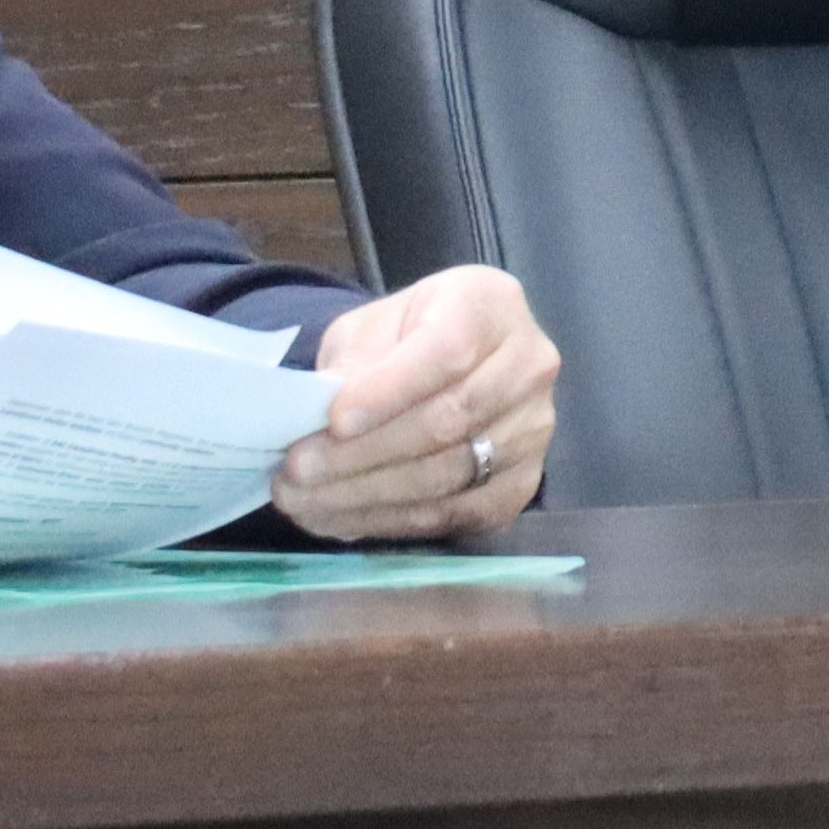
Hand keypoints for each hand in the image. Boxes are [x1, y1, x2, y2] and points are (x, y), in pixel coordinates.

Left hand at [277, 264, 558, 543]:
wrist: (457, 363)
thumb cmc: (408, 336)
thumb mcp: (373, 327)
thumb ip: (354, 363)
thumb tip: (319, 416)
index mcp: (492, 307)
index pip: (447, 351)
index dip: (390, 390)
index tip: (333, 420)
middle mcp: (528, 367)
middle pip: (447, 421)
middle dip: (362, 453)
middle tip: (296, 470)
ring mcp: (532, 431)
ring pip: (447, 475)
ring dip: (366, 494)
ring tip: (303, 499)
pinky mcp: (520, 484)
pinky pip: (453, 514)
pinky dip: (389, 521)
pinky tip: (339, 517)